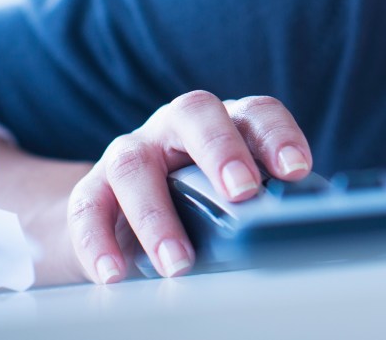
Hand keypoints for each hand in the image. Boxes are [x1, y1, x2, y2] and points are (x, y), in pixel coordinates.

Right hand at [67, 91, 312, 283]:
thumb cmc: (200, 200)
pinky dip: (98, 243)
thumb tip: (294, 230)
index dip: (278, 136)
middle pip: (195, 113)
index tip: (297, 170)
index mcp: (225, 121)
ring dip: (157, 217)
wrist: (126, 214)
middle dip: (220, 150)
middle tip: (242, 193)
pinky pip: (88, 208)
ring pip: (135, 166)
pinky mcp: (92, 187)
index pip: (255, 113)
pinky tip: (115, 273)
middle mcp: (176, 126)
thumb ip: (262, 202)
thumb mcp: (234, 195)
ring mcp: (133, 151)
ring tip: (179, 263)